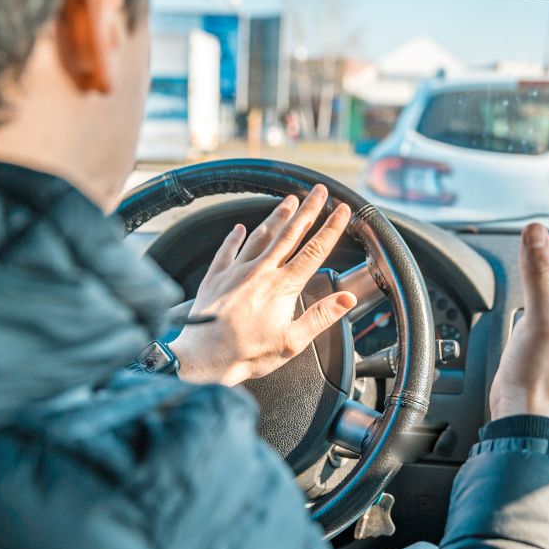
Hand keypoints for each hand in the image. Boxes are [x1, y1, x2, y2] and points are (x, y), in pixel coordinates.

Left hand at [169, 185, 357, 385]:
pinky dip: (234, 237)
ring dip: (277, 216)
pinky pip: (227, 250)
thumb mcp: (292, 342)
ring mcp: (236, 271)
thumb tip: (346, 298)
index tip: (342, 210)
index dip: (331, 228)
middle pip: (290, 234)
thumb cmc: (247, 353)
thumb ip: (321, 316)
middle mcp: (261, 272)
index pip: (314, 250)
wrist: (203, 358)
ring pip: (261, 236)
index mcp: (283, 287)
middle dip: (308, 210)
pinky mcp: (215, 277)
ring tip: (289, 201)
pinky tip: (239, 228)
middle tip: (319, 191)